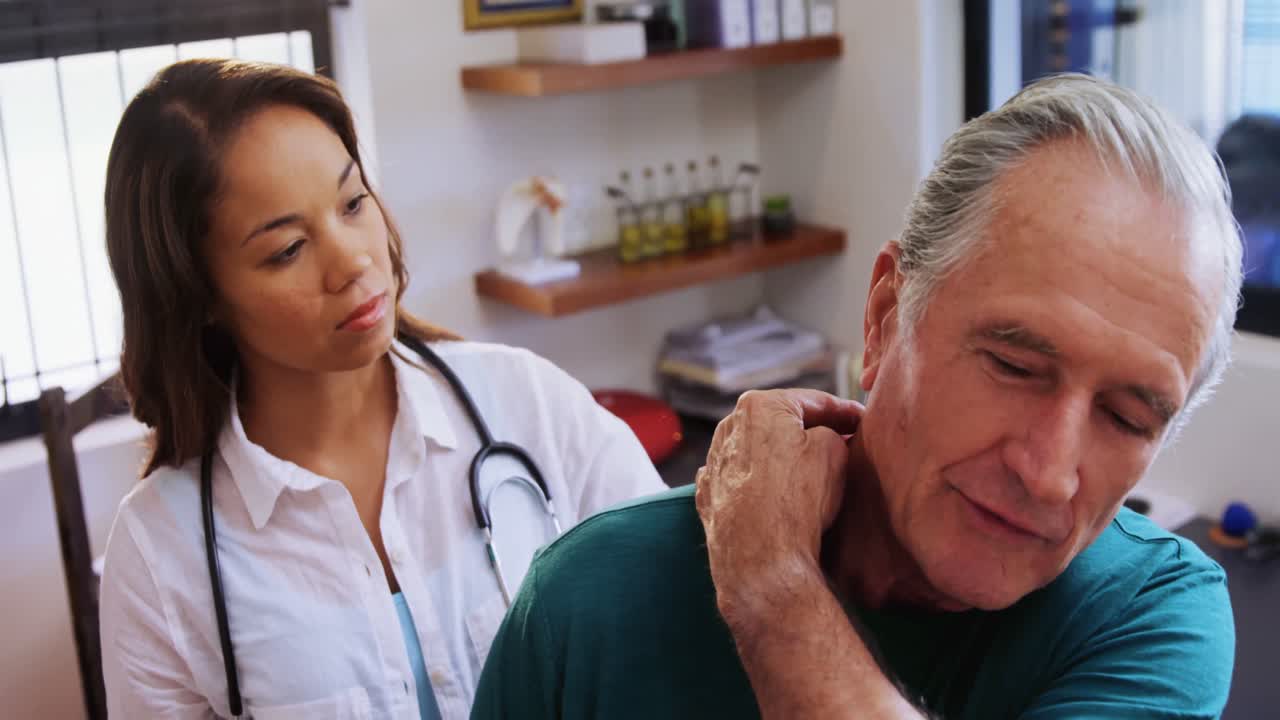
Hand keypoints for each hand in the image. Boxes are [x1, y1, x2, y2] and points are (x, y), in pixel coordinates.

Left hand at [695, 388, 863, 621]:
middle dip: (812, 432)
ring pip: (760, 451)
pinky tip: (780, 493)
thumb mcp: (834, 451)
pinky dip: (761, 482)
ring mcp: (714, 463)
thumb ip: (832, 430)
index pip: (813, 402)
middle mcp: (728, 428)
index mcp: (759, 406)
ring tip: (815, 473)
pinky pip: (743, 479)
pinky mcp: (709, 495)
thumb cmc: (798, 502)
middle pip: (782, 423)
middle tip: (844, 443)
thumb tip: (829, 435)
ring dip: (785, 457)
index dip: (844, 411)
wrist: (762, 562)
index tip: (863, 421)